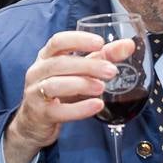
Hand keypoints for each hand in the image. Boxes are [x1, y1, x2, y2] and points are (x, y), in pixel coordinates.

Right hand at [1, 31, 119, 162]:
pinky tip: (96, 106)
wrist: (34, 122)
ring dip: (81, 84)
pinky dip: (79, 108)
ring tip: (102, 88)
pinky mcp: (41, 114)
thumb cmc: (58, 91)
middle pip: (60, 63)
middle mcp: (37, 72)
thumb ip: (102, 58)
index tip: (99, 43)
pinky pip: (58, 110)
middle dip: (88, 66)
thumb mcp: (78, 72)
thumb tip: (128, 45)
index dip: (78, 40)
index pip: (58, 41)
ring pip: (55, 85)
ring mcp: (35, 93)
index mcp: (46, 57)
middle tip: (111, 71)